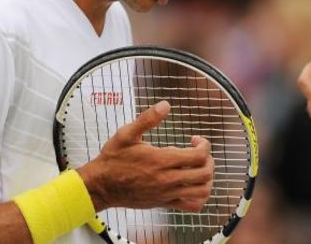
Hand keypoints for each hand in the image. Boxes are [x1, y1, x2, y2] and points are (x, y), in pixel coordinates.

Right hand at [77, 101, 214, 211]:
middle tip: (199, 152)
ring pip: (202, 191)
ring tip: (198, 167)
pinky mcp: (165, 203)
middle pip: (205, 173)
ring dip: (207, 177)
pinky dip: (201, 196)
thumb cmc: (113, 159)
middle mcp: (168, 180)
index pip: (199, 155)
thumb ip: (147, 119)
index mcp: (161, 161)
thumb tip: (165, 104)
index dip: (204, 144)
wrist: (101, 186)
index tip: (194, 139)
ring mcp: (167, 194)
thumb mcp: (126, 134)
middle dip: (209, 159)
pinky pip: (192, 205)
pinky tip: (193, 184)